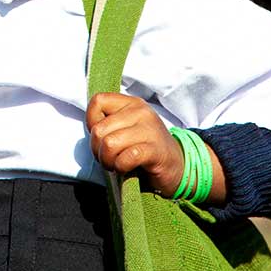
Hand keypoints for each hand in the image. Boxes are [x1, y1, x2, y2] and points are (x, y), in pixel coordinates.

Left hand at [85, 92, 225, 202]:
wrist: (179, 167)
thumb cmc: (146, 150)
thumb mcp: (128, 129)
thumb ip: (110, 123)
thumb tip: (91, 128)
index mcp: (132, 103)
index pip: (98, 101)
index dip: (91, 122)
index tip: (103, 137)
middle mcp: (141, 112)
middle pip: (99, 129)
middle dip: (97, 150)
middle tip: (109, 158)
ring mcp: (149, 130)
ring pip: (109, 144)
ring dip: (108, 161)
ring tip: (117, 164)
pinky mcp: (155, 150)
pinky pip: (126, 157)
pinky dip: (121, 167)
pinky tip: (127, 169)